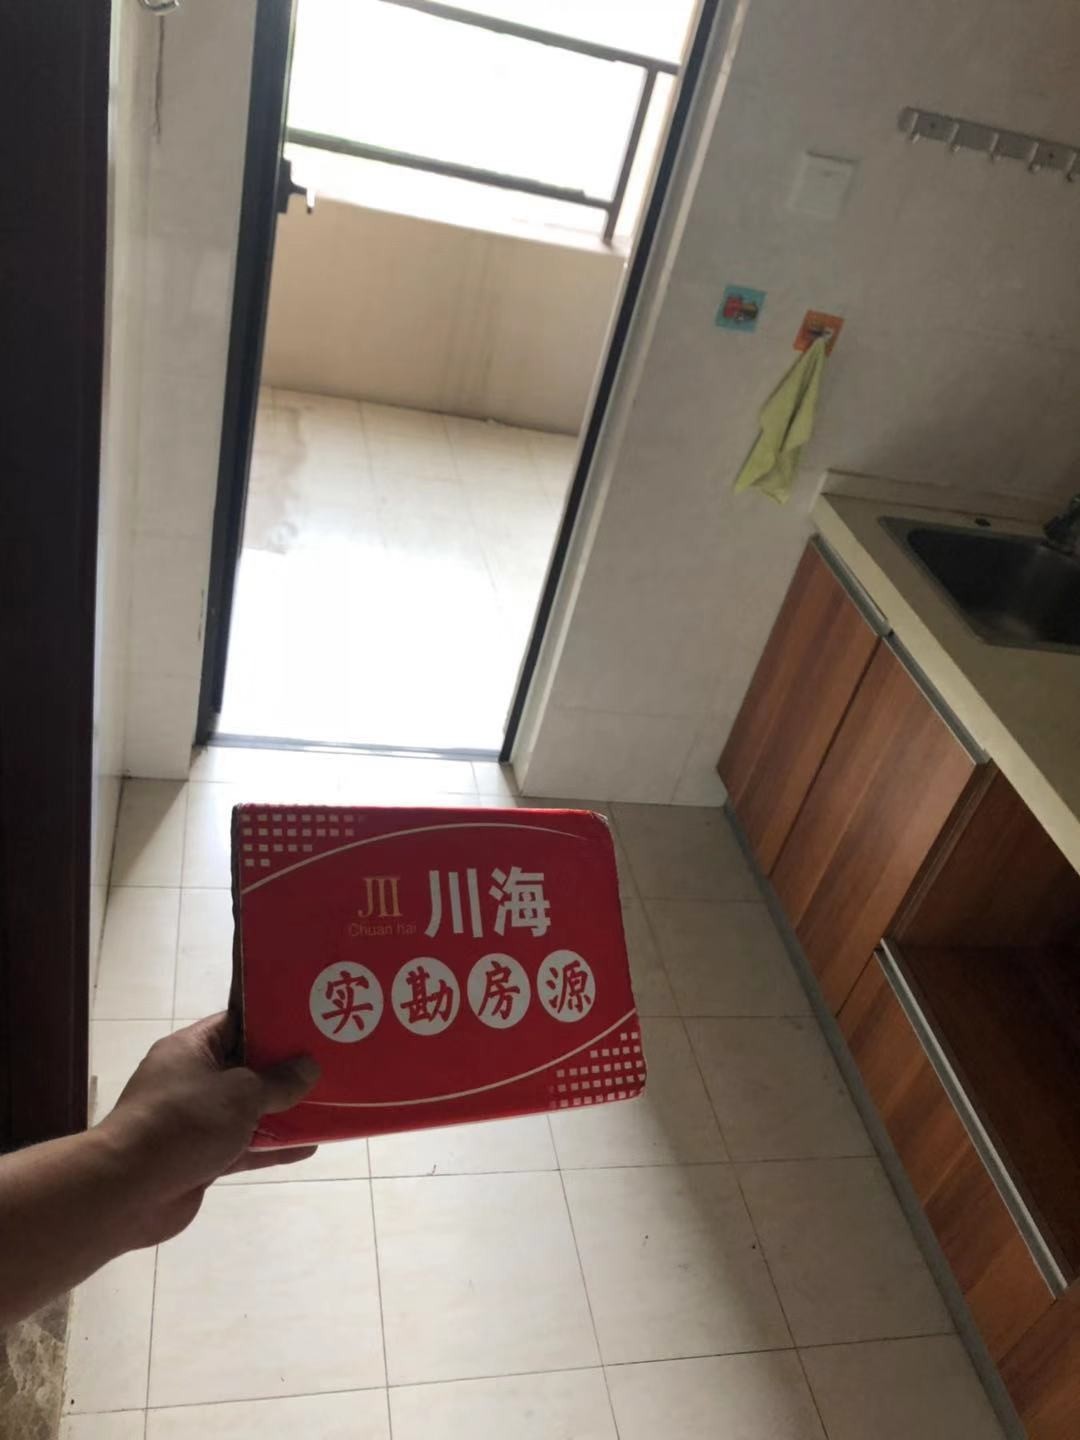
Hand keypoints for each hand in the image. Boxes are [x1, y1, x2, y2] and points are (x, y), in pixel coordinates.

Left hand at [96, 1013, 319, 1247]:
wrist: (127, 1191)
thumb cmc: (183, 1123)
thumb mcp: (239, 1093)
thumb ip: (278, 1081)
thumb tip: (309, 1066)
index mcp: (190, 1050)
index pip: (236, 1023)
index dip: (272, 1021)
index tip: (309, 1020)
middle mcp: (191, 1080)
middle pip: (245, 1067)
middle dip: (285, 1068)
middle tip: (329, 1061)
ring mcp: (195, 1121)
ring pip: (247, 1110)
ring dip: (283, 1111)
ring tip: (327, 1103)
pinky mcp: (200, 1157)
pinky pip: (243, 1146)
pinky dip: (272, 1147)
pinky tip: (308, 1147)